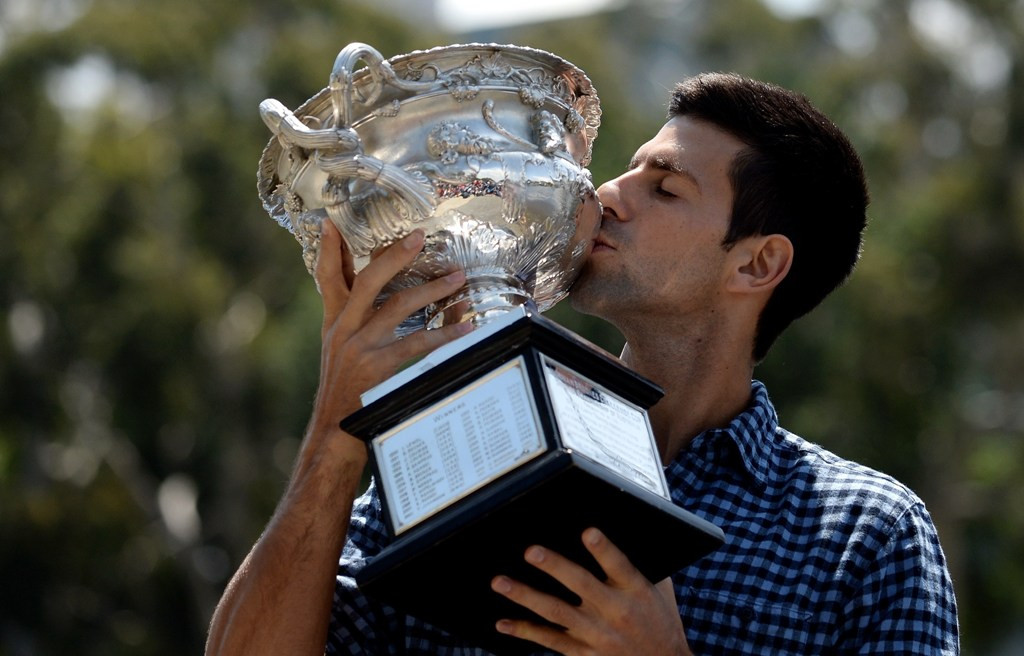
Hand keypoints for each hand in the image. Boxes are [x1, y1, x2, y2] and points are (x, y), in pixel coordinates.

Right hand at [309, 221, 471, 433]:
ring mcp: (360, 347)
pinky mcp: (378, 367)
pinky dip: (444, 333)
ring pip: (398, 306)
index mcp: (334, 323)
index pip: (327, 278)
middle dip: (394, 255)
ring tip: (457, 280)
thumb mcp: (339, 353)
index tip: (331, 224)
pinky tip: (465, 327)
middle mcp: (344, 330)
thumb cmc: (343, 393)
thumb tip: (382, 305)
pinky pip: (417, 343)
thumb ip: (353, 326)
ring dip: (432, 290)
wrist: (334, 432)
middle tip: (419, 237)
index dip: (329, 250)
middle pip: (368, 280)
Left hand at [491, 528, 692, 655]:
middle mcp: (614, 610)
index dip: (603, 549)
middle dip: (555, 567)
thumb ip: (639, 564)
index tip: (587, 532)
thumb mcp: (661, 590)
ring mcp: (596, 633)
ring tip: (501, 583)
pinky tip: (503, 623)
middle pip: (581, 584)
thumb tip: (623, 528)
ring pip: (556, 612)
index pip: (618, 565)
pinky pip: (550, 640)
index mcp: (635, 590)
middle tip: (531, 552)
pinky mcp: (584, 652)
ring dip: (526, 596)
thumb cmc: (661, 621)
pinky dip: (525, 631)